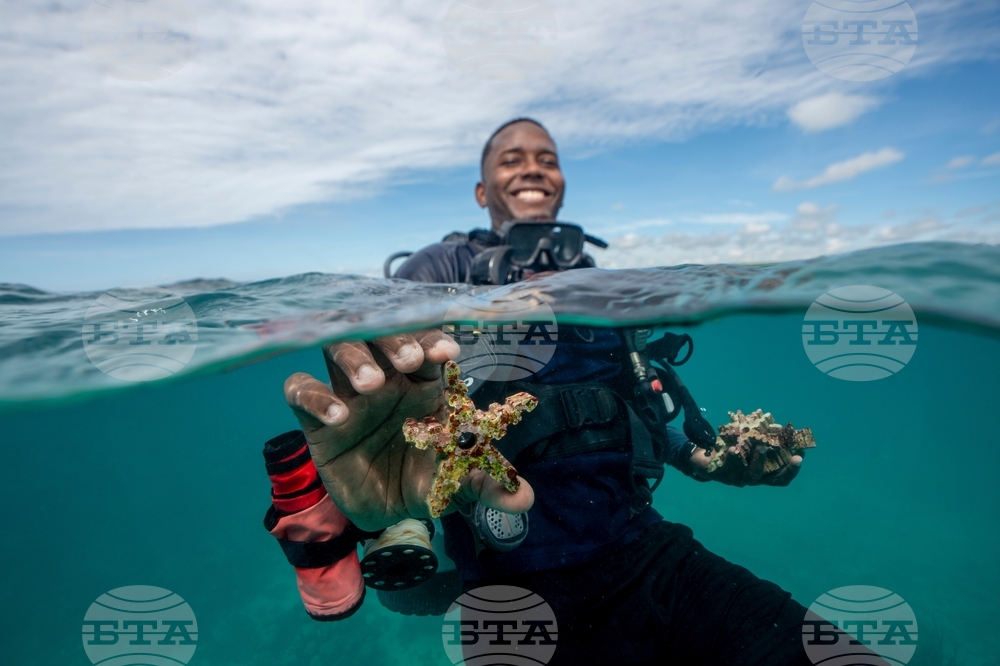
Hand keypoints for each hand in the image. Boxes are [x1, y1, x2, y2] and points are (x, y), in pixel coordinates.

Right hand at [283, 330, 534, 531]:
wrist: (383, 512)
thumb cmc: (425, 481)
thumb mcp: (454, 486)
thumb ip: (485, 486)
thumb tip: (524, 499)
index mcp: (424, 383)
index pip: (427, 347)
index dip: (434, 342)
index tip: (447, 353)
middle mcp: (387, 378)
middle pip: (382, 335)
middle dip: (396, 340)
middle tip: (408, 359)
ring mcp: (349, 393)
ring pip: (340, 348)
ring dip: (354, 358)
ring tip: (371, 384)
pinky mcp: (317, 418)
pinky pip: (301, 389)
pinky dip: (314, 395)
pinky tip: (337, 415)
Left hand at [689, 445, 802, 487]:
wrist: (701, 456)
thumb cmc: (729, 448)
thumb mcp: (747, 441)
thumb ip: (761, 436)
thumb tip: (778, 425)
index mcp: (760, 472)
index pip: (781, 477)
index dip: (793, 468)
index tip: (802, 454)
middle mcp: (751, 478)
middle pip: (773, 479)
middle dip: (786, 469)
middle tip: (795, 458)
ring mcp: (736, 478)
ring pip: (751, 475)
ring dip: (759, 461)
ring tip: (762, 447)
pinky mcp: (720, 474)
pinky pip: (727, 467)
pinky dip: (732, 458)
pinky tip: (734, 449)